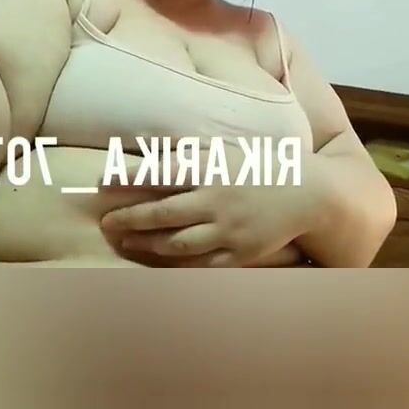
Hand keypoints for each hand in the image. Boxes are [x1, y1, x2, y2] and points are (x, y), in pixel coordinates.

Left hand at [99, 143, 307, 266]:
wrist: (307, 193)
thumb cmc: (263, 165)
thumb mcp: (228, 149)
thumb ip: (192, 150)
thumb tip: (154, 147)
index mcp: (212, 170)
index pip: (158, 173)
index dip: (126, 178)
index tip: (101, 181)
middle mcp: (215, 201)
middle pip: (161, 213)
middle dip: (127, 217)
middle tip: (105, 221)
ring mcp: (226, 231)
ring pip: (175, 243)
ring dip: (144, 242)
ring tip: (124, 239)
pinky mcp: (238, 254)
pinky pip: (199, 262)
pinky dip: (175, 261)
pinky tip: (157, 256)